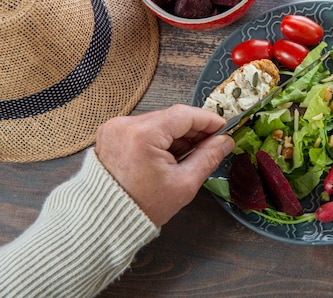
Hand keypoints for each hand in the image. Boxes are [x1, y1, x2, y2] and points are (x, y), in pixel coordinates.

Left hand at [94, 104, 233, 225]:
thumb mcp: (184, 183)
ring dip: (178, 135)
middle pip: (171, 117)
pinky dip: (161, 138)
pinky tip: (172, 154)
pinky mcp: (112, 134)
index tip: (224, 127)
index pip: (185, 115)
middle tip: (214, 143)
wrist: (104, 221)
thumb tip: (225, 142)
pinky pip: (145, 128)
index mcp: (142, 134)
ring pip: (159, 122)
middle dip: (194, 129)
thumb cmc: (141, 207)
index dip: (208, 120)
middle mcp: (125, 125)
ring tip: (192, 154)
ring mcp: (115, 128)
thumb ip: (208, 157)